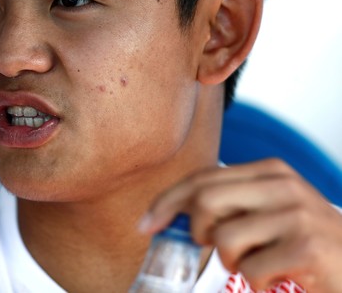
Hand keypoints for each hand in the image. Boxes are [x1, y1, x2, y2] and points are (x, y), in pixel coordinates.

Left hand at [142, 158, 341, 290]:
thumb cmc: (306, 242)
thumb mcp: (269, 212)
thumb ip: (229, 206)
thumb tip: (170, 217)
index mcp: (269, 171)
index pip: (202, 178)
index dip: (167, 201)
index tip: (146, 224)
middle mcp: (283, 185)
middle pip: (205, 200)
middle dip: (196, 231)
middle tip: (211, 248)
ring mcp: (296, 214)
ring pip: (223, 238)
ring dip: (231, 262)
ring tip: (254, 265)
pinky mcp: (306, 247)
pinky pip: (251, 269)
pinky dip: (255, 282)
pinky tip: (275, 278)